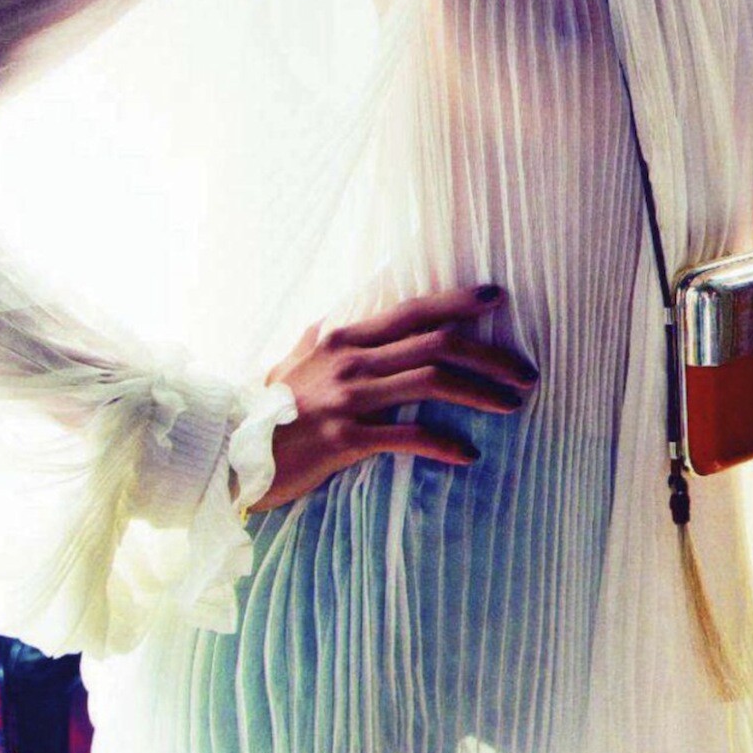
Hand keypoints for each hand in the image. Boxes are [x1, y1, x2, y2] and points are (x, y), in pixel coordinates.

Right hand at [248, 285, 536, 512]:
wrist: (228, 449)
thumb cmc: (265, 406)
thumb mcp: (295, 358)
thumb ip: (326, 337)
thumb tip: (343, 316)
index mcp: (345, 335)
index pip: (415, 310)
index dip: (460, 302)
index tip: (498, 298)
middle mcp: (351, 358)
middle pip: (438, 344)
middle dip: (490, 355)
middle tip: (524, 372)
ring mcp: (348, 397)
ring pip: (432, 382)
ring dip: (480, 393)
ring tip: (511, 405)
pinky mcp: (344, 438)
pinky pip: (407, 436)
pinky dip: (444, 443)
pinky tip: (467, 454)